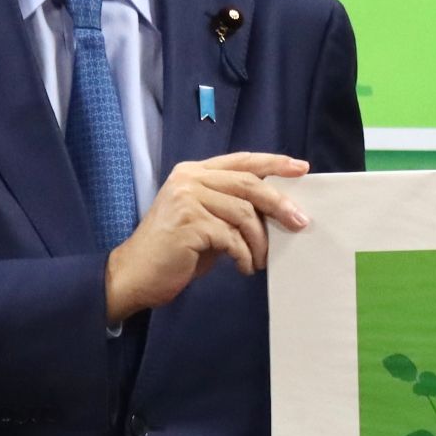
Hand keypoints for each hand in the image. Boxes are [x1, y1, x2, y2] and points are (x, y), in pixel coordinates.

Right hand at [104, 152, 310, 320]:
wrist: (134, 275)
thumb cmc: (174, 252)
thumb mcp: (205, 221)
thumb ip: (231, 208)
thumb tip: (276, 210)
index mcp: (193, 173)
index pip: (241, 161)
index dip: (273, 163)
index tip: (301, 168)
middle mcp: (189, 179)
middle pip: (248, 183)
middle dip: (279, 204)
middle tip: (299, 222)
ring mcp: (187, 199)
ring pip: (244, 213)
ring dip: (259, 241)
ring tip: (260, 259)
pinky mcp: (189, 223)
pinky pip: (232, 237)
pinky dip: (244, 255)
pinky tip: (243, 267)